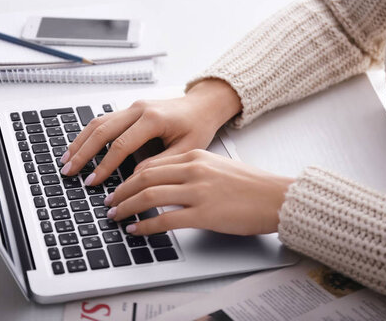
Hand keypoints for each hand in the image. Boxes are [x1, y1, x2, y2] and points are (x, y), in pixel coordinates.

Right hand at [60, 79, 241, 185]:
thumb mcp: (187, 150)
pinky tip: (79, 147)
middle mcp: (139, 108)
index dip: (105, 165)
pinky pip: (104, 120)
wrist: (203, 106)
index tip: (93, 182)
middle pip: (102, 130)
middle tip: (69, 171)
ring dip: (81, 141)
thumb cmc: (198, 126)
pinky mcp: (130, 109)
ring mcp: (132, 106)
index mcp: (153, 118)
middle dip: (83, 152)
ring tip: (67, 160)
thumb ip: (161, 163)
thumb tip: (134, 178)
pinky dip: (88, 134)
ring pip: (98, 122)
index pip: (121, 144)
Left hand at [104, 149, 294, 235]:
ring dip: (127, 207)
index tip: (118, 186)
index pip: (151, 164)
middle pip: (144, 177)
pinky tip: (137, 230)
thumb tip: (164, 183)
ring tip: (115, 216)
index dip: (129, 177)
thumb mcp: (216, 166)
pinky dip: (146, 225)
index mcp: (195, 155)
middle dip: (121, 191)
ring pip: (150, 196)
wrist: (276, 197)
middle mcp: (194, 169)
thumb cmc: (250, 185)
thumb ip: (190, 170)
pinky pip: (166, 219)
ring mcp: (199, 191)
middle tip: (109, 202)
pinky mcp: (205, 213)